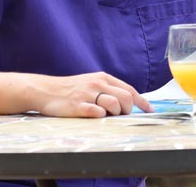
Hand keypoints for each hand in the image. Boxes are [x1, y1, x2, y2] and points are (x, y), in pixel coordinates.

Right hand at [28, 71, 153, 117]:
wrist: (45, 90)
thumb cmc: (71, 89)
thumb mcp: (92, 82)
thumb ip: (109, 89)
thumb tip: (129, 101)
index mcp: (103, 78)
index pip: (129, 89)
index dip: (142, 101)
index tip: (150, 110)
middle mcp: (97, 84)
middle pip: (125, 98)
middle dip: (128, 109)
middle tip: (121, 115)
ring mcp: (87, 95)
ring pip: (114, 105)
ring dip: (115, 114)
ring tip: (107, 116)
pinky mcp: (77, 106)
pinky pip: (97, 113)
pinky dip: (100, 117)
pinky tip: (94, 116)